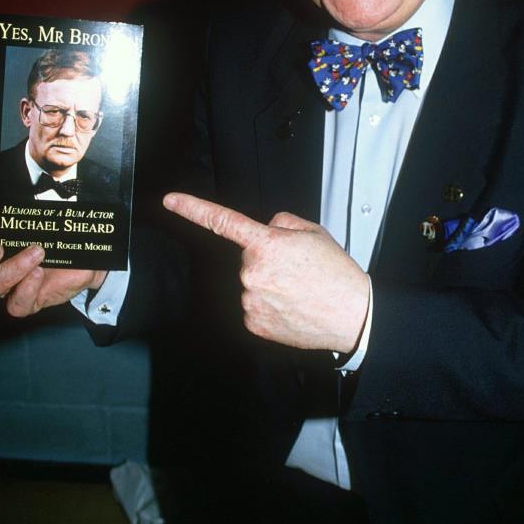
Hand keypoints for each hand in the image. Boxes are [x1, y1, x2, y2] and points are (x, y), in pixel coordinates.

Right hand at [0, 216, 106, 317]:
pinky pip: (16, 306)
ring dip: (13, 269)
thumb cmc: (53, 229)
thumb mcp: (35, 214)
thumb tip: (11, 199)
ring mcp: (6, 288)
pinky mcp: (27, 301)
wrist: (85, 253)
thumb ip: (16, 210)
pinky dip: (26, 289)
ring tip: (38, 251)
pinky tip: (39, 273)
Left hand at [163, 193, 368, 352]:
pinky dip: (269, 306)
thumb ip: (281, 223)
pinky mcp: (253, 323)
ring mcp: (249, 300)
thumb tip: (266, 230)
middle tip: (297, 270)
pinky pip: (253, 307)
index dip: (192, 208)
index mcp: (266, 244)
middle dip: (266, 260)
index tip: (170, 200)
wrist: (352, 315)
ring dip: (269, 284)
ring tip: (298, 291)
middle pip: (248, 258)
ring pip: (250, 284)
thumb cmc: (336, 274)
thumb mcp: (313, 233)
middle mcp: (252, 272)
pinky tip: (291, 307)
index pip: (221, 221)